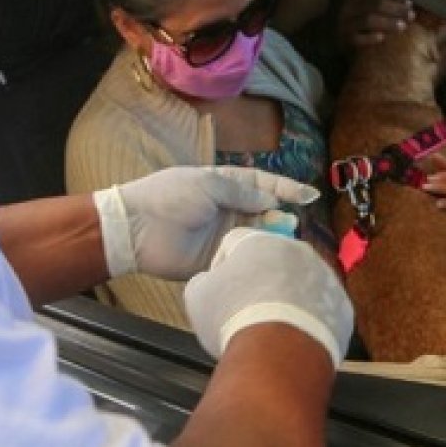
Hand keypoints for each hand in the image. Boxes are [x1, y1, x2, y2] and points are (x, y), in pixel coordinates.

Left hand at [94, 166, 319, 279]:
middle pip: (265, 213)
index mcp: (225, 185)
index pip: (263, 184)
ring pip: (257, 237)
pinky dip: (255, 261)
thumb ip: (241, 191)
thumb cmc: (170, 197)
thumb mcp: (208, 184)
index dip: (286, 189)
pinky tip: (268, 262)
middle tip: (290, 224)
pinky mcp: (215, 261)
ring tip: (283, 241)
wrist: (136, 229)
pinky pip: (241, 260)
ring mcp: (222, 236)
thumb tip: (271, 198)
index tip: (309, 196)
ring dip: (271, 239)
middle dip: (281, 217)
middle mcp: (228, 210)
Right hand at [185, 228, 354, 364]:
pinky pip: (322, 308)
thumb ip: (203, 280)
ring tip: (272, 327)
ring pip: (302, 283)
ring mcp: (325, 278)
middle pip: (273, 261)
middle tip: (246, 309)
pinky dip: (310, 320)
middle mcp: (297, 250)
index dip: (222, 267)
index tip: (219, 291)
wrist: (279, 352)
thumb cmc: (233, 317)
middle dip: (260, 281)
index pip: (235, 242)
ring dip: (288, 298)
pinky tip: (295, 338)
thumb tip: (211, 281)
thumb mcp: (197, 296)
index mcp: (259, 240)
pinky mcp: (342, 306)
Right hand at [336, 0, 414, 47]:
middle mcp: (350, 6)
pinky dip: (369, 37)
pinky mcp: (345, 40)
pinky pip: (356, 38)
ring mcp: (346, 23)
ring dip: (387, 23)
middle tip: (411, 15)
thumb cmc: (368, 23)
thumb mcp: (374, 7)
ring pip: (367, 20)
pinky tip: (382, 38)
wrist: (348, 43)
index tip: (409, 1)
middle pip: (374, 3)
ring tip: (403, 26)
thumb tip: (410, 0)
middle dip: (396, 9)